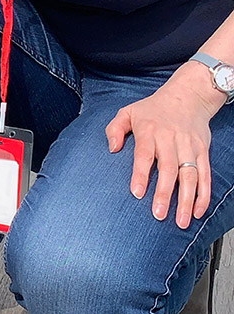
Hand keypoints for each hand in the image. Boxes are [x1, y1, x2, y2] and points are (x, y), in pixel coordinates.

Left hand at [105, 62, 223, 228]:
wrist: (187, 96)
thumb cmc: (152, 109)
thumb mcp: (127, 112)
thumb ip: (114, 129)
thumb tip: (112, 148)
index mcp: (149, 130)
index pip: (144, 155)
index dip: (140, 174)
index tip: (137, 193)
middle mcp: (171, 139)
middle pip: (169, 169)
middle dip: (164, 194)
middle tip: (158, 215)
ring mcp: (189, 146)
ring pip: (190, 176)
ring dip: (187, 200)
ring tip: (181, 221)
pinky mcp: (203, 151)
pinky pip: (205, 175)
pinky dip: (203, 194)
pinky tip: (198, 211)